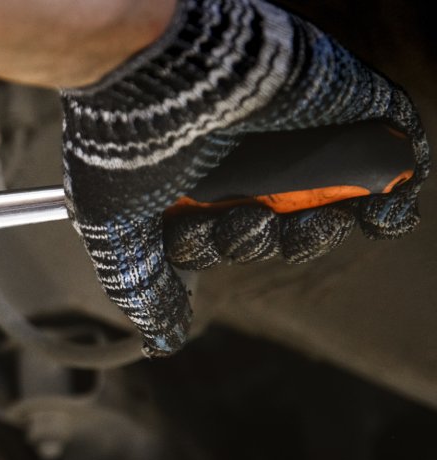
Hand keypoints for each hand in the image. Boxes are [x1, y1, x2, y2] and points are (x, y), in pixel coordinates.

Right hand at [60, 0, 429, 355]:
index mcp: (186, 178)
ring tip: (314, 221)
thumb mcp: (114, 226)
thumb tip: (161, 338)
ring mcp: (293, 131)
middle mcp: (238, 155)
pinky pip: (388, 161)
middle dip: (263, 242)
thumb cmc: (129, 140)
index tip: (200, 241)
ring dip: (320, 234)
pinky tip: (382, 213)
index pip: (217, 232)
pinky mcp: (344, 106)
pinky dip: (392, 198)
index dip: (216, 249)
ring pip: (325, 206)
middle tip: (248, 222)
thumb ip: (139, 282)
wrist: (169, 72)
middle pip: (272, 226)